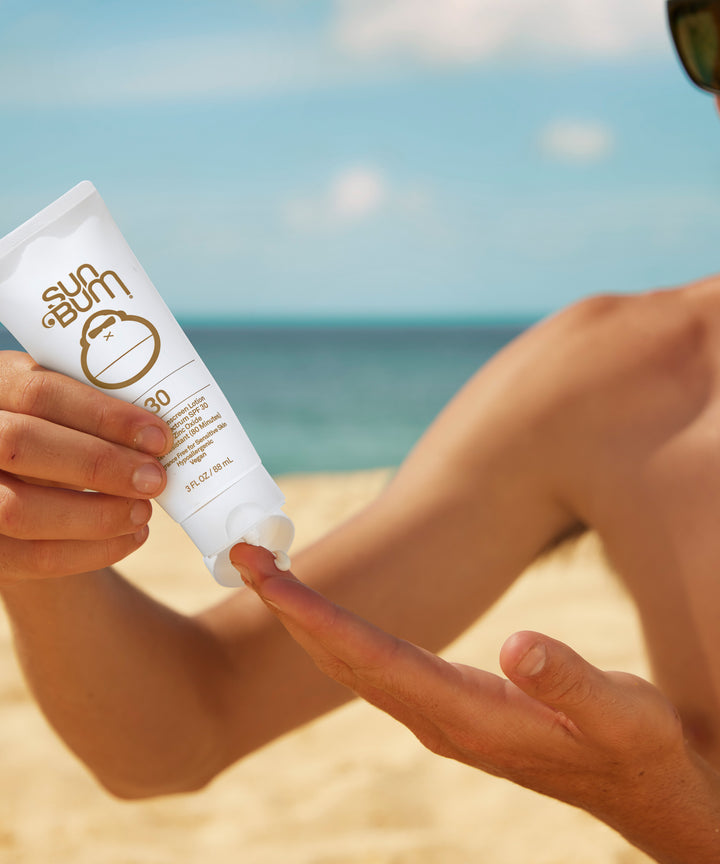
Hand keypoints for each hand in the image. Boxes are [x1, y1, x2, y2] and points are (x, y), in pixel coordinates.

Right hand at [0, 352, 172, 581]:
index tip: (159, 437)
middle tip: (155, 479)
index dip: (104, 415)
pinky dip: (88, 553)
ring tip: (143, 513)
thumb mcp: (61, 407)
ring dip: (95, 515)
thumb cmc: (53, 432)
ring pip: (18, 509)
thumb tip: (161, 437)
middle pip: (23, 445)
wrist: (13, 480)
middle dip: (99, 465)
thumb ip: (95, 411)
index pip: (40, 392)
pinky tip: (129, 539)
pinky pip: (29, 558)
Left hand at [230, 545, 687, 825]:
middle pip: (343, 658)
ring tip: (267, 572)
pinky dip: (338, 633)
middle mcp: (438, 719)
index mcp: (468, 715)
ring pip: (352, 662)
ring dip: (306, 617)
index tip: (267, 578)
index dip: (314, 617)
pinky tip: (322, 615)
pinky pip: (374, 666)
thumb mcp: (622, 715)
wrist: (640, 789)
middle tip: (242, 555)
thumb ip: (569, 683)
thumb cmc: (635, 749)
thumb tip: (516, 644)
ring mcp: (438, 716)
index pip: (372, 659)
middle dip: (288, 607)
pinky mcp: (448, 708)